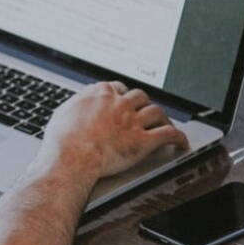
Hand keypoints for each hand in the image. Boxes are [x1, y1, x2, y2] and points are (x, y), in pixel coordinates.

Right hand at [38, 82, 189, 180]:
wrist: (72, 157)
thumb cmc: (62, 139)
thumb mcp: (63, 112)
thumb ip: (77, 103)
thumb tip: (80, 102)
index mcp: (100, 94)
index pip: (116, 87)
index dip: (121, 93)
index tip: (122, 98)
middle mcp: (119, 104)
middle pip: (139, 96)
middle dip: (142, 103)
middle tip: (143, 110)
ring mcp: (133, 121)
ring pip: (156, 111)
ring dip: (161, 117)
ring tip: (163, 122)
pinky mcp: (144, 140)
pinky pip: (168, 134)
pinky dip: (178, 137)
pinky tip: (180, 141)